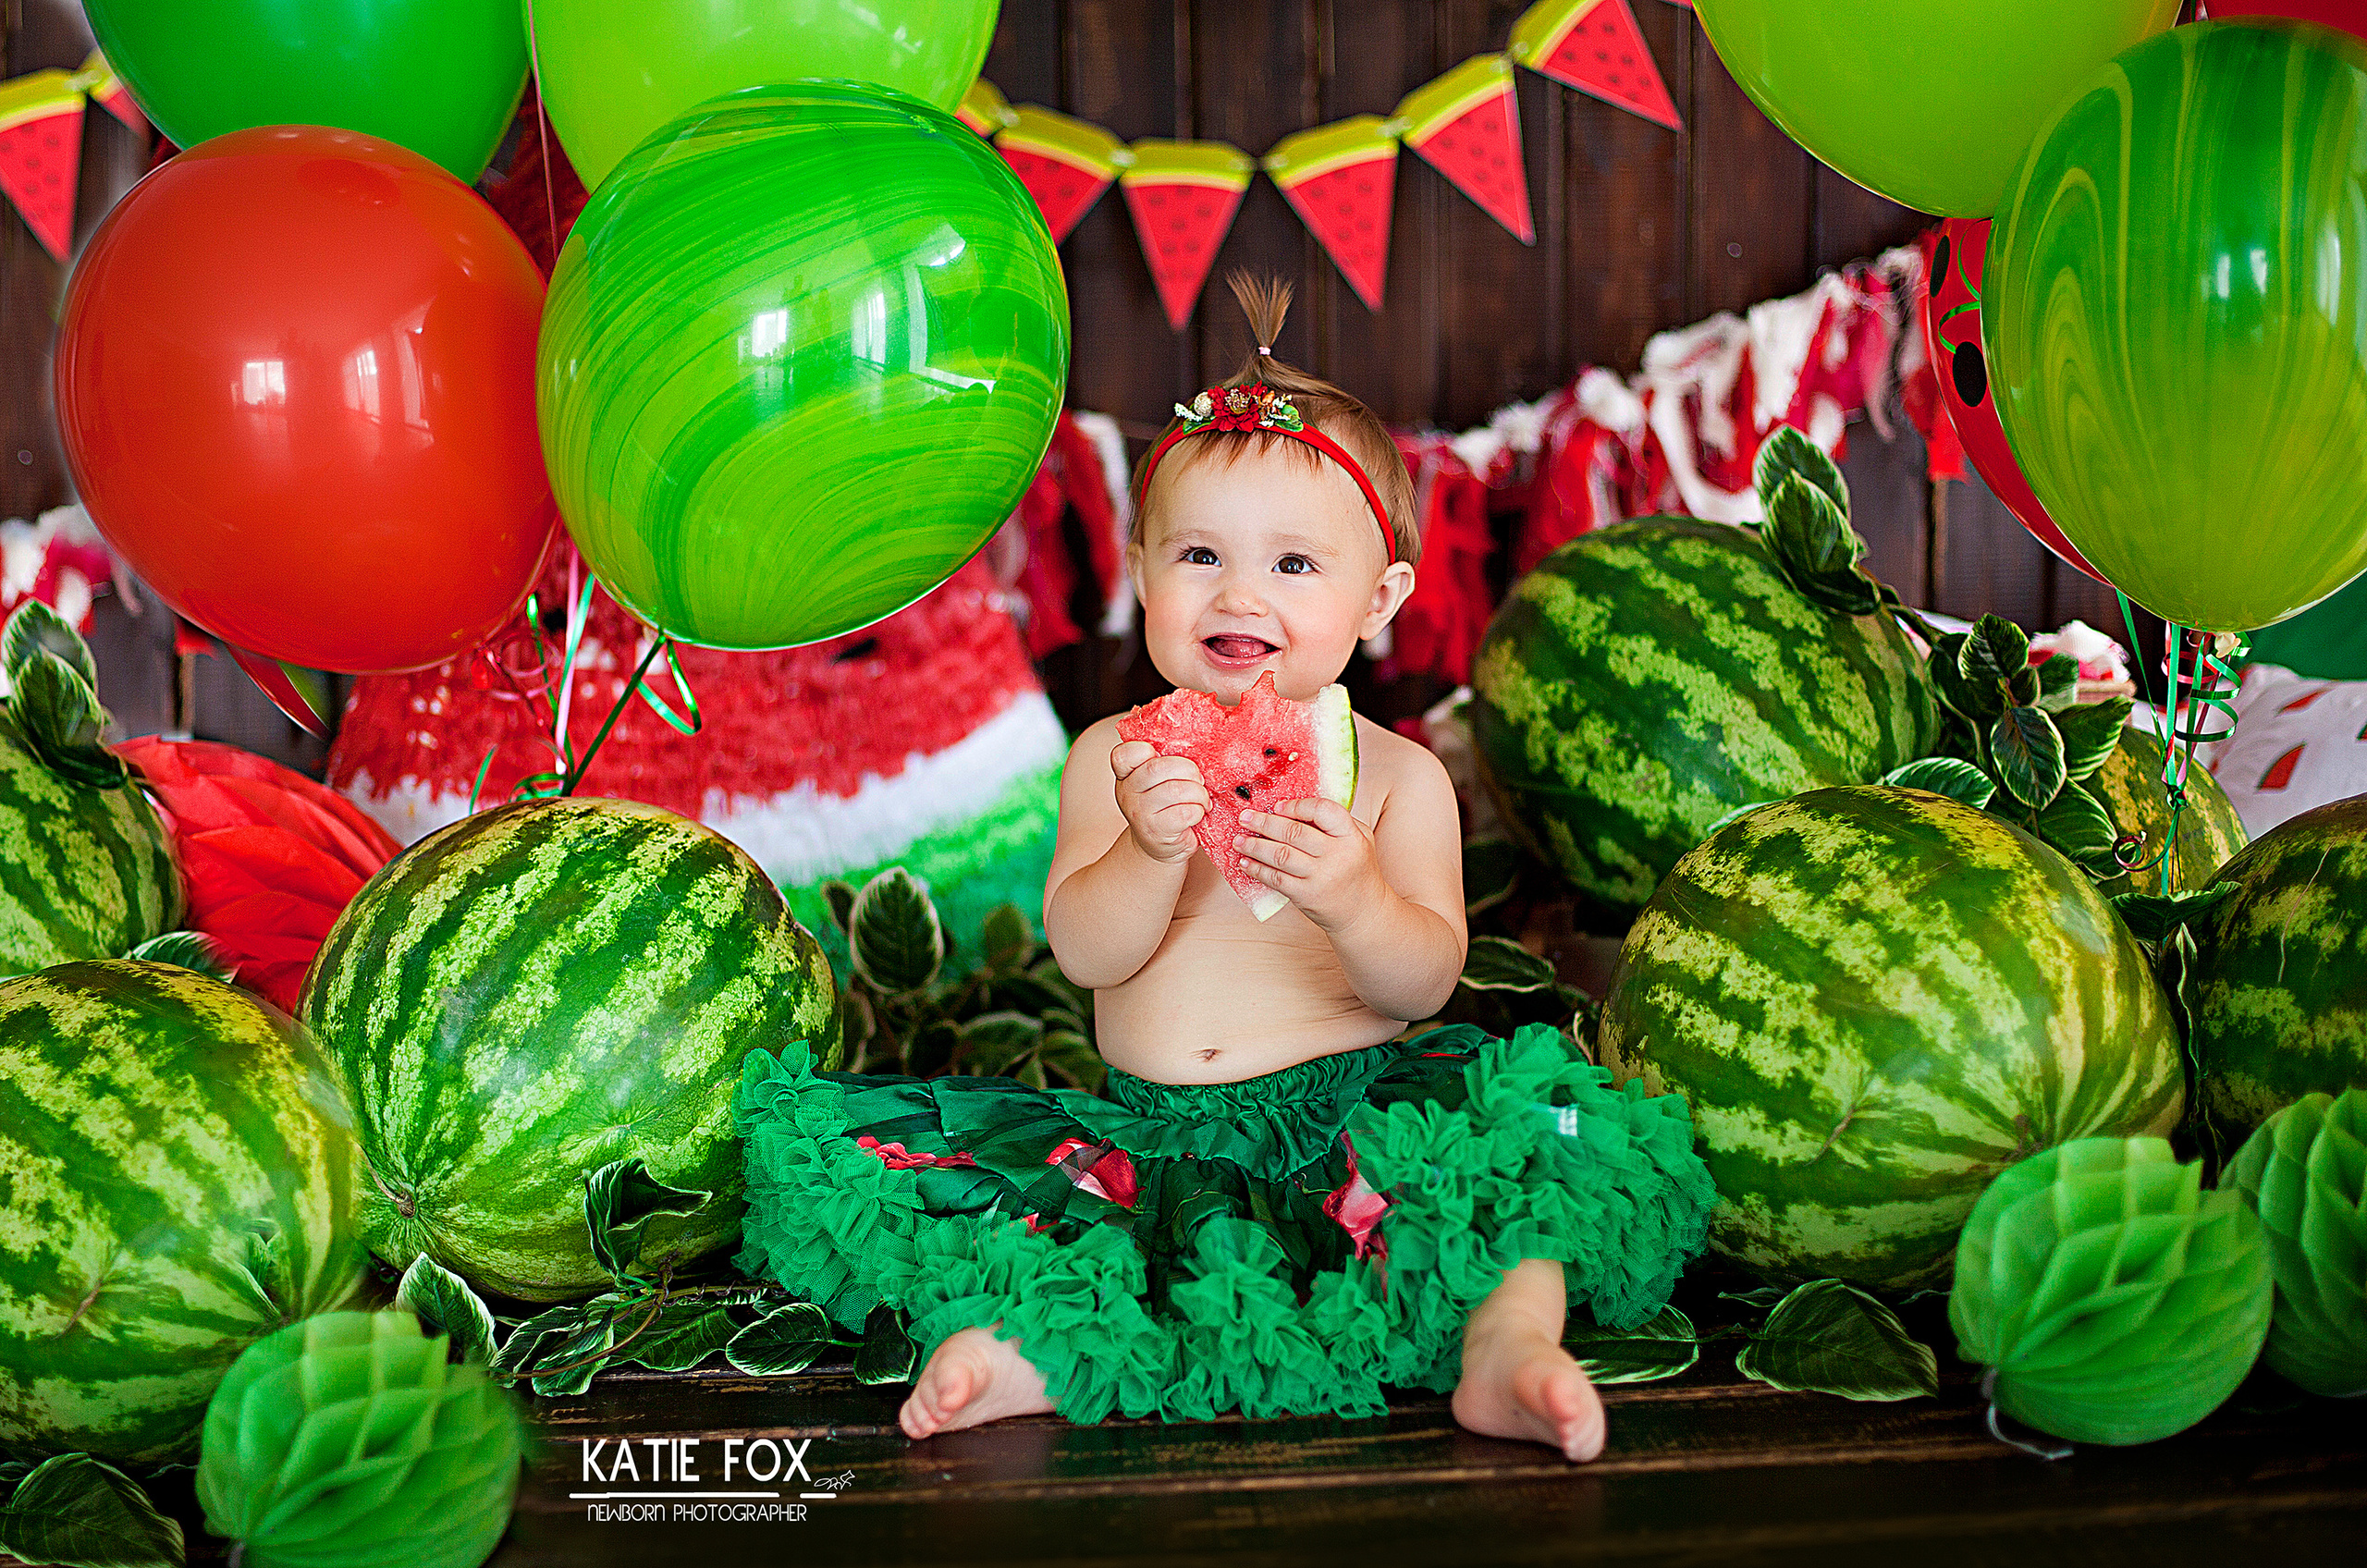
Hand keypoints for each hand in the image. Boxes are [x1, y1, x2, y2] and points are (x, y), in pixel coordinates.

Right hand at [1111, 740, 1206, 864]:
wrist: (1160, 846)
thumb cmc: (1165, 807)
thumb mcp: (1157, 782)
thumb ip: (1164, 763)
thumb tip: (1195, 744)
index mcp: (1126, 774)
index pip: (1125, 753)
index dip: (1146, 750)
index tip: (1163, 758)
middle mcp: (1127, 792)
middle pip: (1158, 767)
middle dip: (1188, 770)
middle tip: (1198, 779)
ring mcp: (1140, 812)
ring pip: (1176, 790)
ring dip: (1198, 793)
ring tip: (1201, 799)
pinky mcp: (1156, 830)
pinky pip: (1184, 812)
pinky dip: (1198, 811)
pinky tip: (1197, 813)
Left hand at [1235, 799, 1384, 930]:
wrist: (1363, 912)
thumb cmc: (1357, 870)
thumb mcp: (1360, 839)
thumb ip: (1335, 821)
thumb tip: (1296, 805)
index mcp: (1351, 837)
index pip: (1322, 810)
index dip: (1297, 805)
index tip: (1278, 806)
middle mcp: (1337, 856)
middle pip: (1294, 832)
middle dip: (1265, 822)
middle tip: (1245, 817)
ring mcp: (1320, 877)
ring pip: (1280, 855)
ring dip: (1255, 845)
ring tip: (1238, 839)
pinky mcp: (1305, 896)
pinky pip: (1276, 878)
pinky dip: (1257, 869)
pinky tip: (1245, 862)